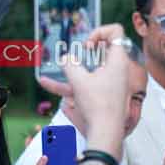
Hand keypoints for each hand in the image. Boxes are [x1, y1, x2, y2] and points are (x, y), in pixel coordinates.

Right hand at [39, 21, 131, 150]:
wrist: (106, 132)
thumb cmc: (99, 106)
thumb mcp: (79, 80)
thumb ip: (70, 65)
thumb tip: (66, 59)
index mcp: (117, 60)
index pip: (116, 32)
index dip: (99, 31)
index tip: (87, 44)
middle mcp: (116, 70)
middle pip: (101, 50)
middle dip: (82, 52)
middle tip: (76, 56)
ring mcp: (110, 83)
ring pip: (88, 70)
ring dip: (69, 71)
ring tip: (48, 75)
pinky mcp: (103, 94)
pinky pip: (85, 85)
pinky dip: (69, 84)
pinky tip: (47, 83)